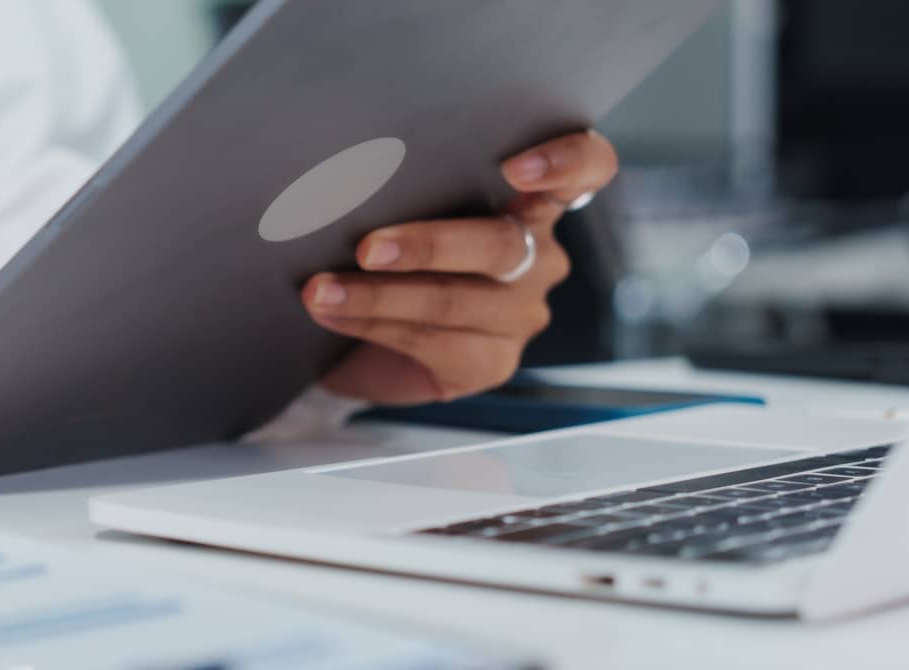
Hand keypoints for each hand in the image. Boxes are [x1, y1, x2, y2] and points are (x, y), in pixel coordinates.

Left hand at [305, 130, 617, 404]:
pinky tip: (335, 314)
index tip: (516, 168)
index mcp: (530, 200)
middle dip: (427, 245)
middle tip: (368, 247)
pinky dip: (374, 325)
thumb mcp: (402, 207)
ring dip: (378, 295)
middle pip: (501, 243)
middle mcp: (538, 255)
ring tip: (322, 289)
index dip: (565, 161)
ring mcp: (520, 312)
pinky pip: (435, 344)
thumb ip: (406, 185)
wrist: (359, 335)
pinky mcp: (492, 362)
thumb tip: (346, 170)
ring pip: (457, 300)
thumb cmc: (386, 254)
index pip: (587, 167)